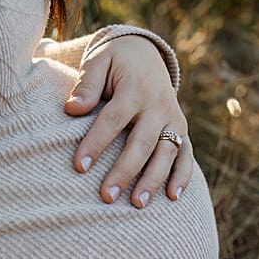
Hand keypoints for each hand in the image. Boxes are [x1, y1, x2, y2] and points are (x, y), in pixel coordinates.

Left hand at [64, 36, 193, 207]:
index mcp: (135, 88)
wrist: (145, 54)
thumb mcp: (98, 61)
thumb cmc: (113, 61)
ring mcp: (173, 119)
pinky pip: (186, 155)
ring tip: (136, 204)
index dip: (97, 143)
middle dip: (124, 171)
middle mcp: (158, 106)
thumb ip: (87, 83)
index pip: (114, 119)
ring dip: (153, 180)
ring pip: (166, 153)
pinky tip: (172, 198)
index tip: (79, 166)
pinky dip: (183, 176)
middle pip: (142, 142)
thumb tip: (72, 109)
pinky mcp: (181, 129)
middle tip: (106, 197)